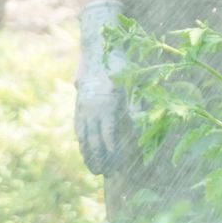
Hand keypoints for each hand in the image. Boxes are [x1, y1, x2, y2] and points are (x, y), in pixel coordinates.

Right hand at [76, 0, 127, 175]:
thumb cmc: (121, 65)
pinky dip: (81, 141)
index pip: (108, 137)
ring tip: (93, 168)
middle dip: (98, 159)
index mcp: (106, 106)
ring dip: (87, 153)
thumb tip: (143, 124)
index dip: (112, 153)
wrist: (96, 48)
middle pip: (93, 141)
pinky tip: (84, 148)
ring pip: (83, 137)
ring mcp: (82, 108)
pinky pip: (78, 127)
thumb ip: (138, 105)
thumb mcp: (134, 82)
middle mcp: (91, 110)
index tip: (118, 165)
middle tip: (104, 174)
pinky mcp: (79, 104)